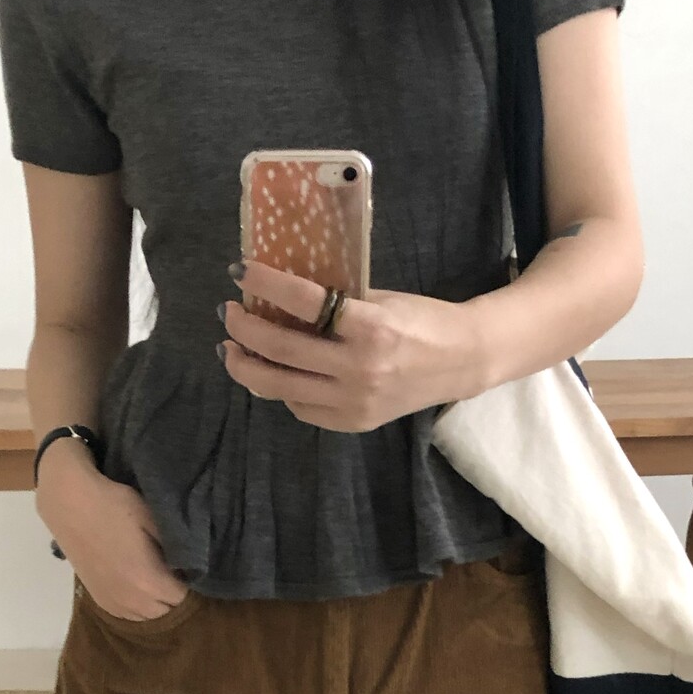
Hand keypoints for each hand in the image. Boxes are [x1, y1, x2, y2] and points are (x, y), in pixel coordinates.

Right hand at [35, 444, 186, 619]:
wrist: (68, 504)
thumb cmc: (114, 505)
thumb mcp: (153, 520)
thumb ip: (177, 549)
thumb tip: (192, 567)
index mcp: (149, 582)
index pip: (185, 598)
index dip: (192, 584)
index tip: (193, 569)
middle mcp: (132, 601)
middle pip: (169, 612)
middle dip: (176, 596)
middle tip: (177, 573)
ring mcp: (113, 603)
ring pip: (148, 616)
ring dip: (158, 603)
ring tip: (158, 579)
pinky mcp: (99, 599)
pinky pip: (129, 614)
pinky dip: (139, 605)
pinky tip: (140, 586)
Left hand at [218, 259, 490, 431]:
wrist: (462, 362)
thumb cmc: (421, 320)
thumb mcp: (381, 300)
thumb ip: (336, 301)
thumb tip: (280, 291)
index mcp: (370, 328)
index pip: (304, 302)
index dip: (265, 284)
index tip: (240, 271)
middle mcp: (359, 369)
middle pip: (281, 350)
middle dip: (244, 329)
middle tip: (230, 313)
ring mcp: (355, 401)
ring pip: (280, 388)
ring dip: (247, 367)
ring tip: (232, 351)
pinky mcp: (354, 422)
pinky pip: (301, 408)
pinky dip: (281, 388)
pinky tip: (275, 372)